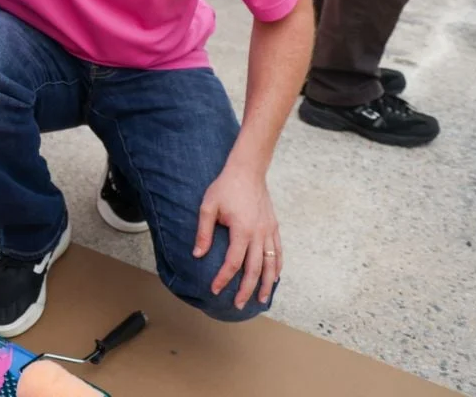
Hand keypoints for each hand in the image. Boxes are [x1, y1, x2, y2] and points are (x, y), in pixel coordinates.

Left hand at [194, 161, 281, 309]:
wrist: (247, 170)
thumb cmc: (225, 187)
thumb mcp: (208, 206)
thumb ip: (204, 232)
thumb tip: (198, 255)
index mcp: (242, 230)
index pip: (233, 262)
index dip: (223, 278)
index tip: (215, 289)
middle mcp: (259, 233)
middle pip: (254, 269)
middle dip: (246, 289)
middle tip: (239, 305)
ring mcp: (269, 231)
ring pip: (271, 264)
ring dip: (266, 284)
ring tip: (261, 299)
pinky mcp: (273, 226)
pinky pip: (278, 252)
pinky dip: (277, 267)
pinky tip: (274, 278)